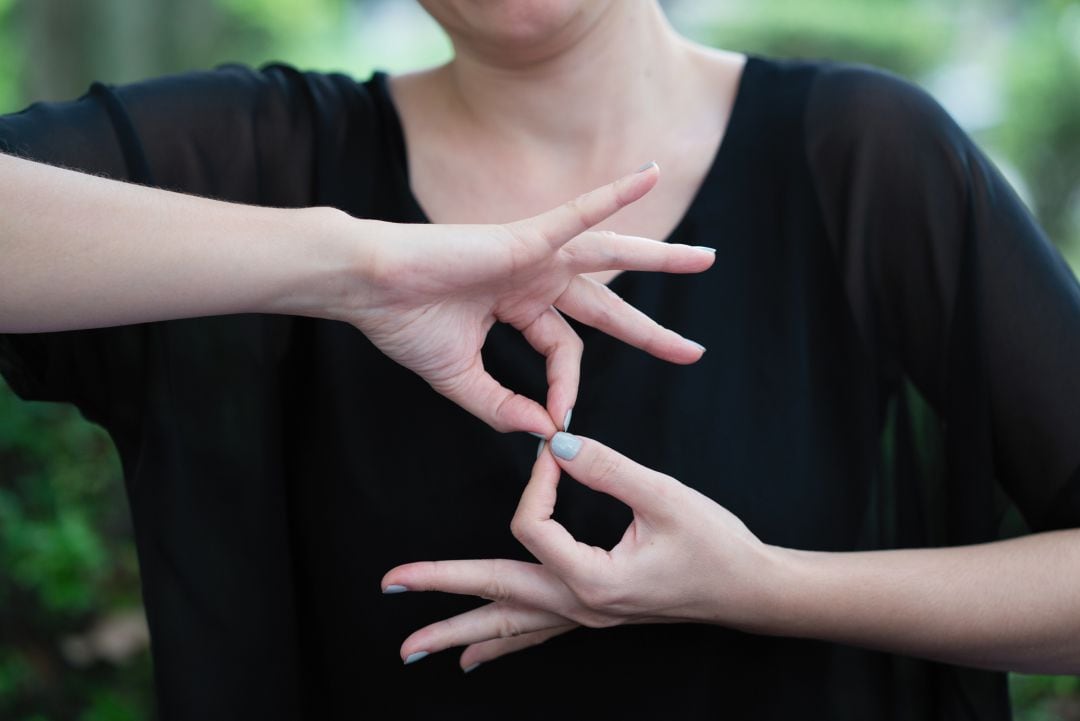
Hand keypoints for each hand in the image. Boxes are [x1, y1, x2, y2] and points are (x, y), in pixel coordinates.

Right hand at [346, 165, 714, 434]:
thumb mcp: (461, 379)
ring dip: (659, 258)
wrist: (367, 289)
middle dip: (649, 331)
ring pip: (610, 254)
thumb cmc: (404, 326)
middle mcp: (533, 278)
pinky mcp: (525, 236)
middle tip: (692, 352)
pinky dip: (612, 197)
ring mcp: (532, 254)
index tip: (558, 419)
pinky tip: (647, 177)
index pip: (564, 351)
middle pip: (606, 307)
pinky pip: (578, 213)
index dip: (565, 389)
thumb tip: (545, 431)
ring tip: (706, 261)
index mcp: (518, 307)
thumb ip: (501, 406)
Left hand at [381, 433, 785, 669]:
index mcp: (592, 579)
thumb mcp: (664, 498)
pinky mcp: (594, 613)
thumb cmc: (716, 546)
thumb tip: (558, 439)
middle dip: (440, 592)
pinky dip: (500, 644)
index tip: (558, 446)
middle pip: (496, 597)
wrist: (750, 590)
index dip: (539, 481)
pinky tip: (474, 659)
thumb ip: (608, 467)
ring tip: (412, 648)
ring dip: (458, 633)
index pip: (534, 527)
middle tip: (391, 586)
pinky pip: (534, 634)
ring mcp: (584, 616)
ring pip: (510, 627)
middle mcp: (580, 606)